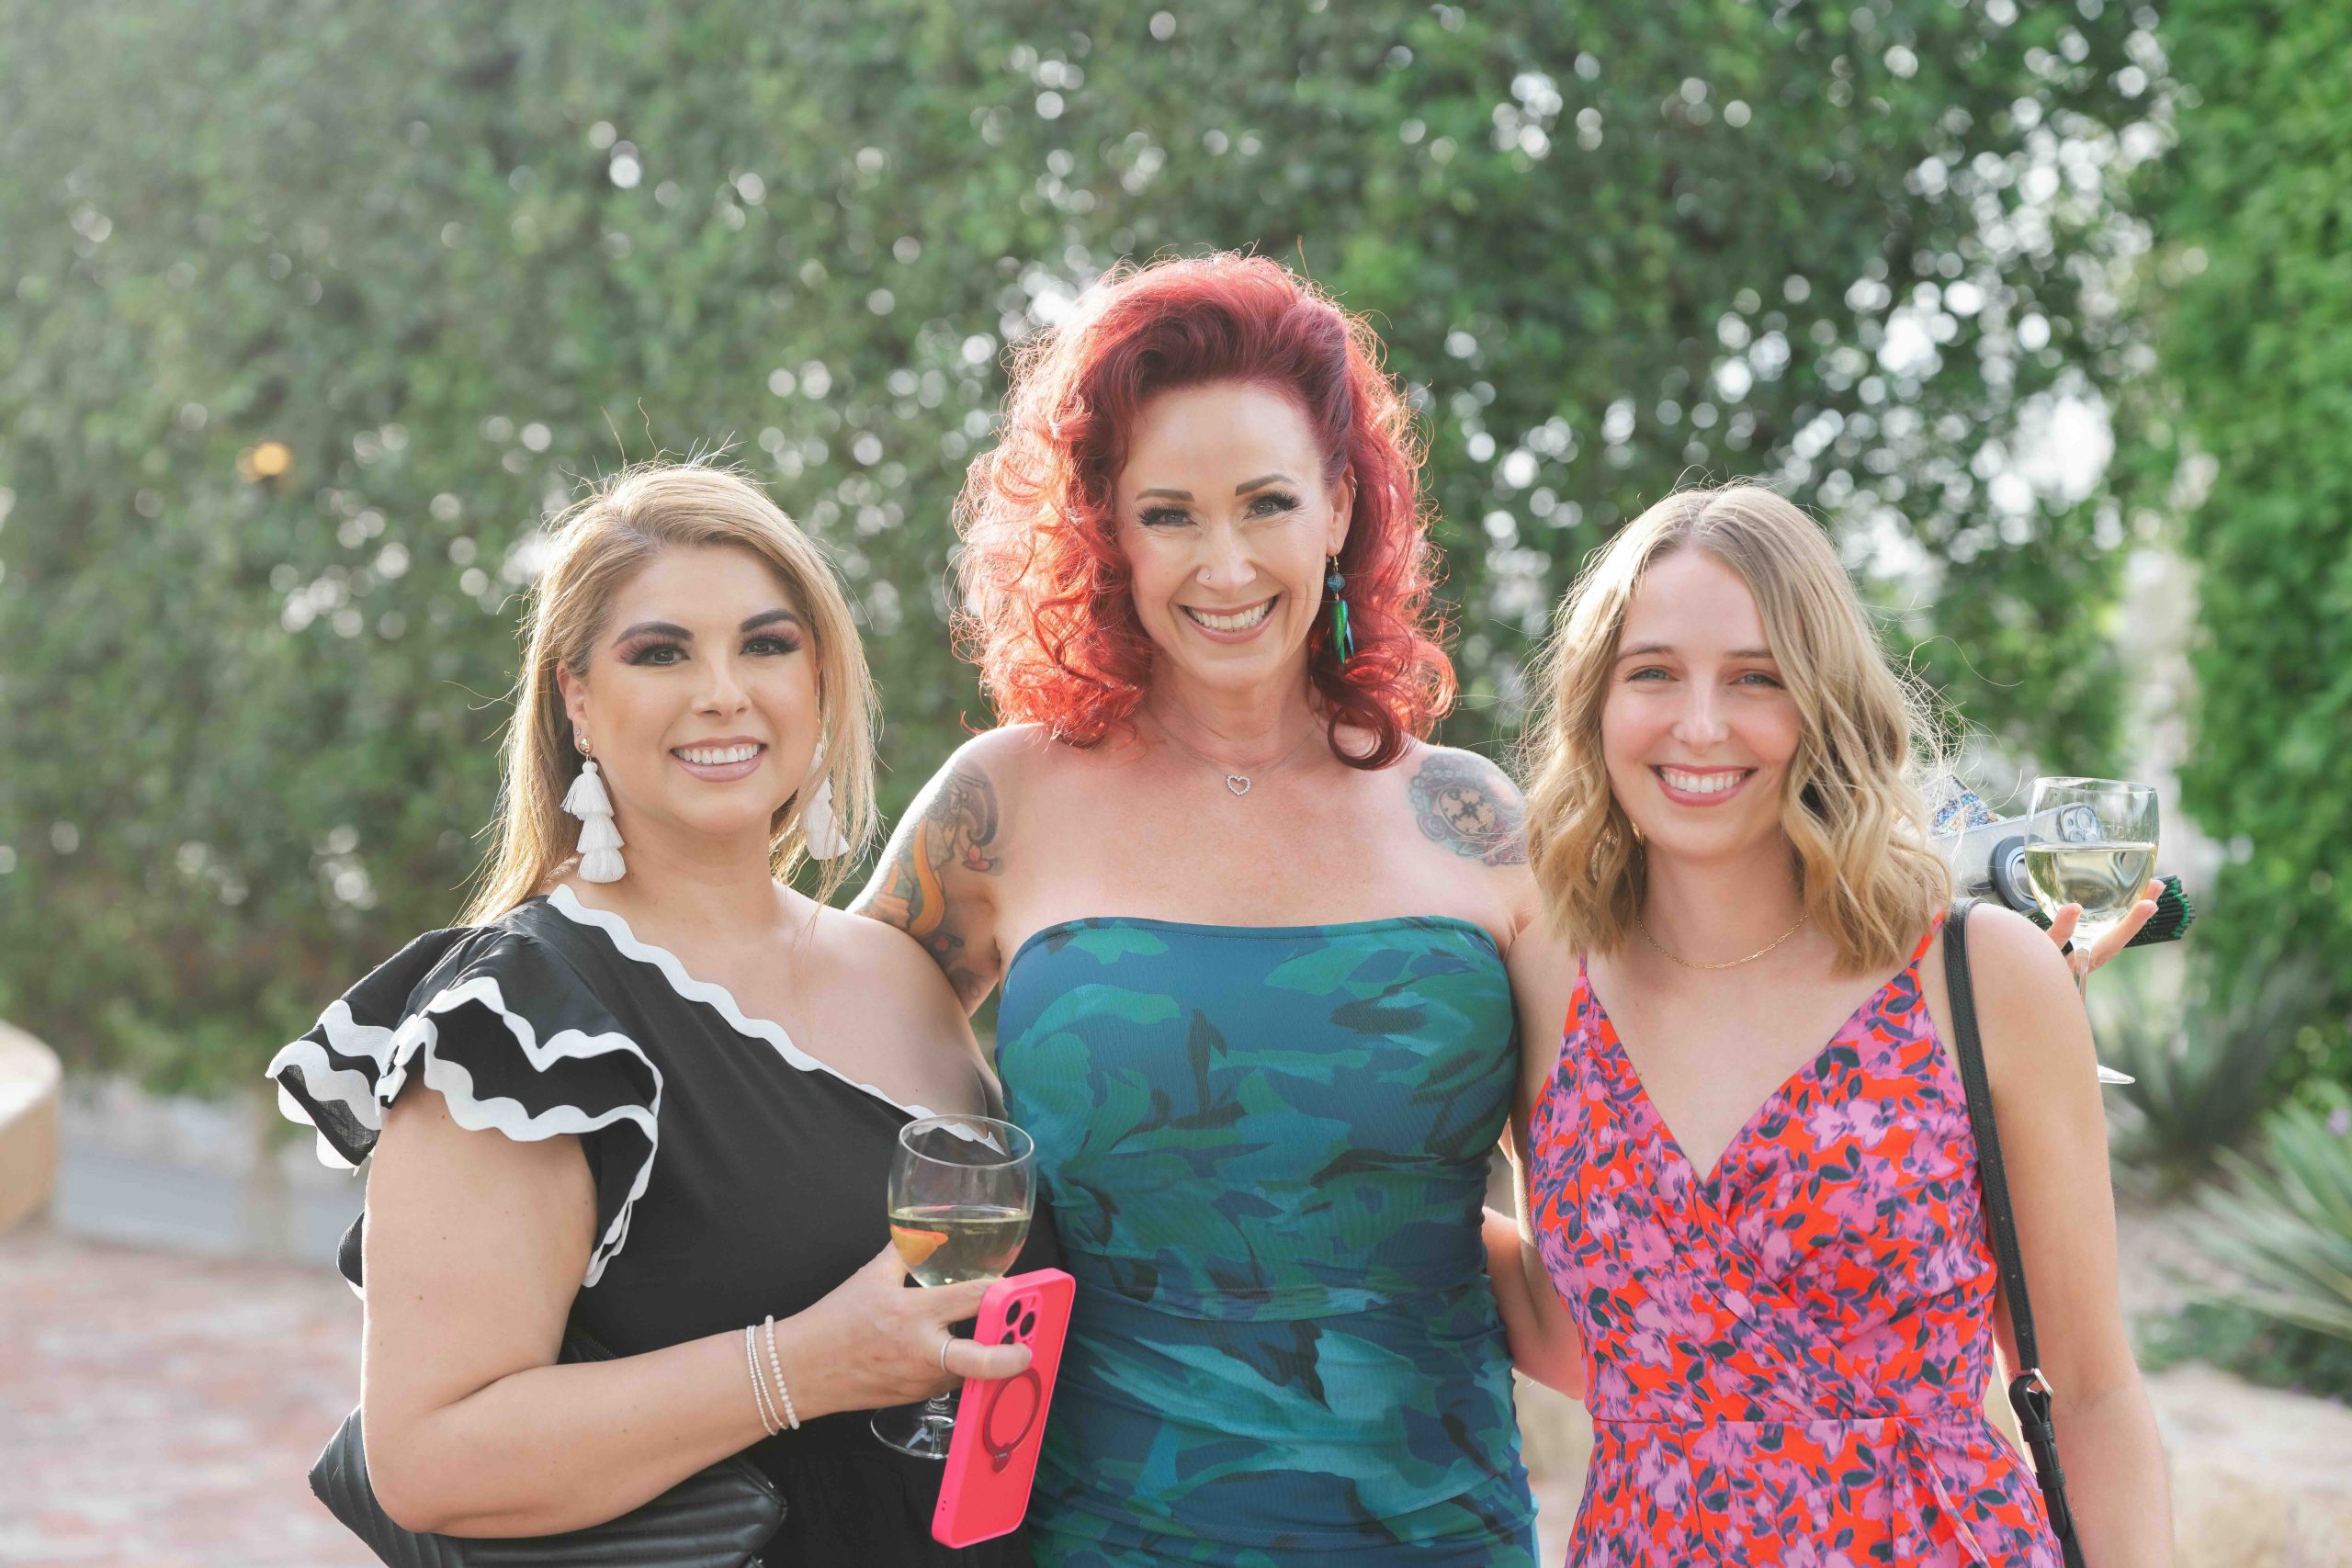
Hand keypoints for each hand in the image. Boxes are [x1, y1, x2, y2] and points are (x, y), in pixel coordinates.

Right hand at [789, 1243, 1031, 1412]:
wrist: (802, 1370)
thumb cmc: (836, 1320)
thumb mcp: (872, 1276)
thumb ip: (906, 1250)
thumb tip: (930, 1230)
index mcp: (912, 1314)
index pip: (970, 1300)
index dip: (1003, 1293)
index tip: (1022, 1290)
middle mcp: (921, 1351)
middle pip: (980, 1361)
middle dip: (1010, 1356)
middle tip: (1028, 1349)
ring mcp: (919, 1381)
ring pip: (967, 1374)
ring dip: (982, 1360)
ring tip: (1000, 1343)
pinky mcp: (914, 1399)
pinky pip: (947, 1383)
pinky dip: (957, 1370)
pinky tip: (958, 1355)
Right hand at [2044, 880, 2162, 981]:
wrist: (2030, 989)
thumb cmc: (2037, 971)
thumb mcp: (2043, 950)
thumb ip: (2058, 933)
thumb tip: (2075, 908)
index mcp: (2087, 958)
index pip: (2115, 939)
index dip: (2133, 921)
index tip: (2150, 905)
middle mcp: (2095, 957)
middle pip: (2124, 933)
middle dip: (2141, 911)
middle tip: (2157, 885)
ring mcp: (2094, 953)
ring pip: (2119, 932)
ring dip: (2134, 912)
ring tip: (2148, 889)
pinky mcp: (2088, 948)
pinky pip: (2110, 931)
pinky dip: (2120, 916)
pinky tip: (2120, 906)